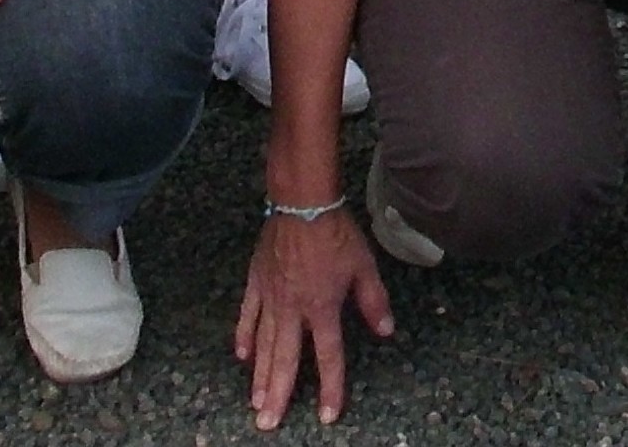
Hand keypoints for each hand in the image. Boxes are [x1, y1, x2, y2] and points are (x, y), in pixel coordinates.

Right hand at [237, 210, 394, 430]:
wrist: (303, 203)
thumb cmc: (336, 232)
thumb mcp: (364, 265)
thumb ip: (373, 301)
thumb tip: (386, 330)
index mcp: (322, 307)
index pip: (328, 356)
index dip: (329, 387)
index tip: (326, 415)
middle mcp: (294, 309)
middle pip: (286, 359)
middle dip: (278, 394)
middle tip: (268, 424)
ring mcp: (271, 297)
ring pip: (263, 344)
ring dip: (259, 375)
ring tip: (256, 402)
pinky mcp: (256, 281)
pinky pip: (248, 314)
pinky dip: (244, 335)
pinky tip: (242, 355)